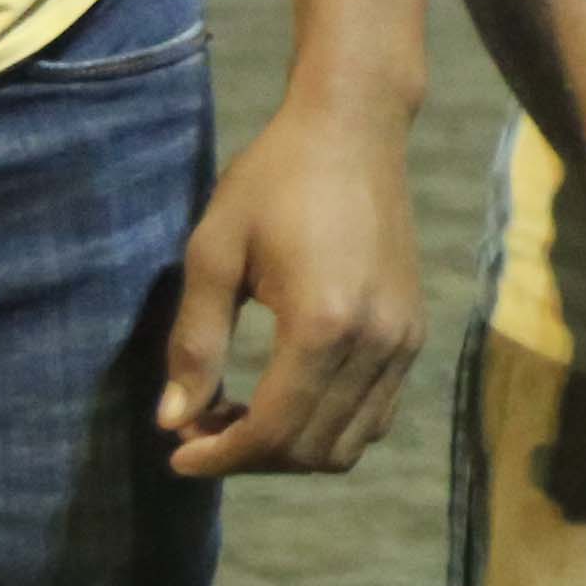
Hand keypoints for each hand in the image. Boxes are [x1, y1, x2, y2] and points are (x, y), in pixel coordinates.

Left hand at [159, 91, 424, 477]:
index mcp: (322, 324)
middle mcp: (374, 342)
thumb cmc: (274, 179)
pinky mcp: (412, 331)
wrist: (354, 128)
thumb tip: (172, 419)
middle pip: (309, 449)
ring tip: (239, 419)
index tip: (176, 452)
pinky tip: (287, 399)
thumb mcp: (214, 251)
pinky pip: (376, 414)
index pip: (272, 431)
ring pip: (348, 443)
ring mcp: (402, 340)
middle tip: (198, 429)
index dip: (218, 456)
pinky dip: (329, 428)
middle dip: (247, 456)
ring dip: (289, 449)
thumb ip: (194, 342)